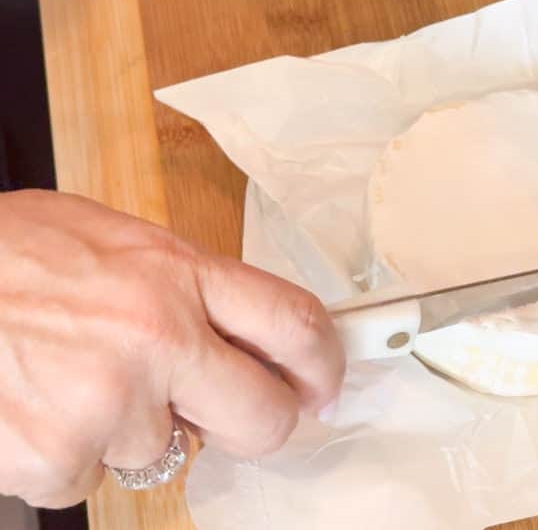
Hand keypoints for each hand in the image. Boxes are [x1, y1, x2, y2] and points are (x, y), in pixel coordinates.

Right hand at [0, 190, 343, 507]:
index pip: (293, 322)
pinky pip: (91, 478)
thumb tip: (240, 330)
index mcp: (174, 274)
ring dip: (129, 428)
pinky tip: (32, 405)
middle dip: (259, 424)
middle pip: (265, 417)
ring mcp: (109, 407)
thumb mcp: (107, 241)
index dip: (324, 363)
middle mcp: (156, 340)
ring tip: (67, 377)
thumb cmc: (1, 257)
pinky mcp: (59, 462)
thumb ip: (180, 285)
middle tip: (230, 414)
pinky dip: (67, 455)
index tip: (324, 384)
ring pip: (165, 451)